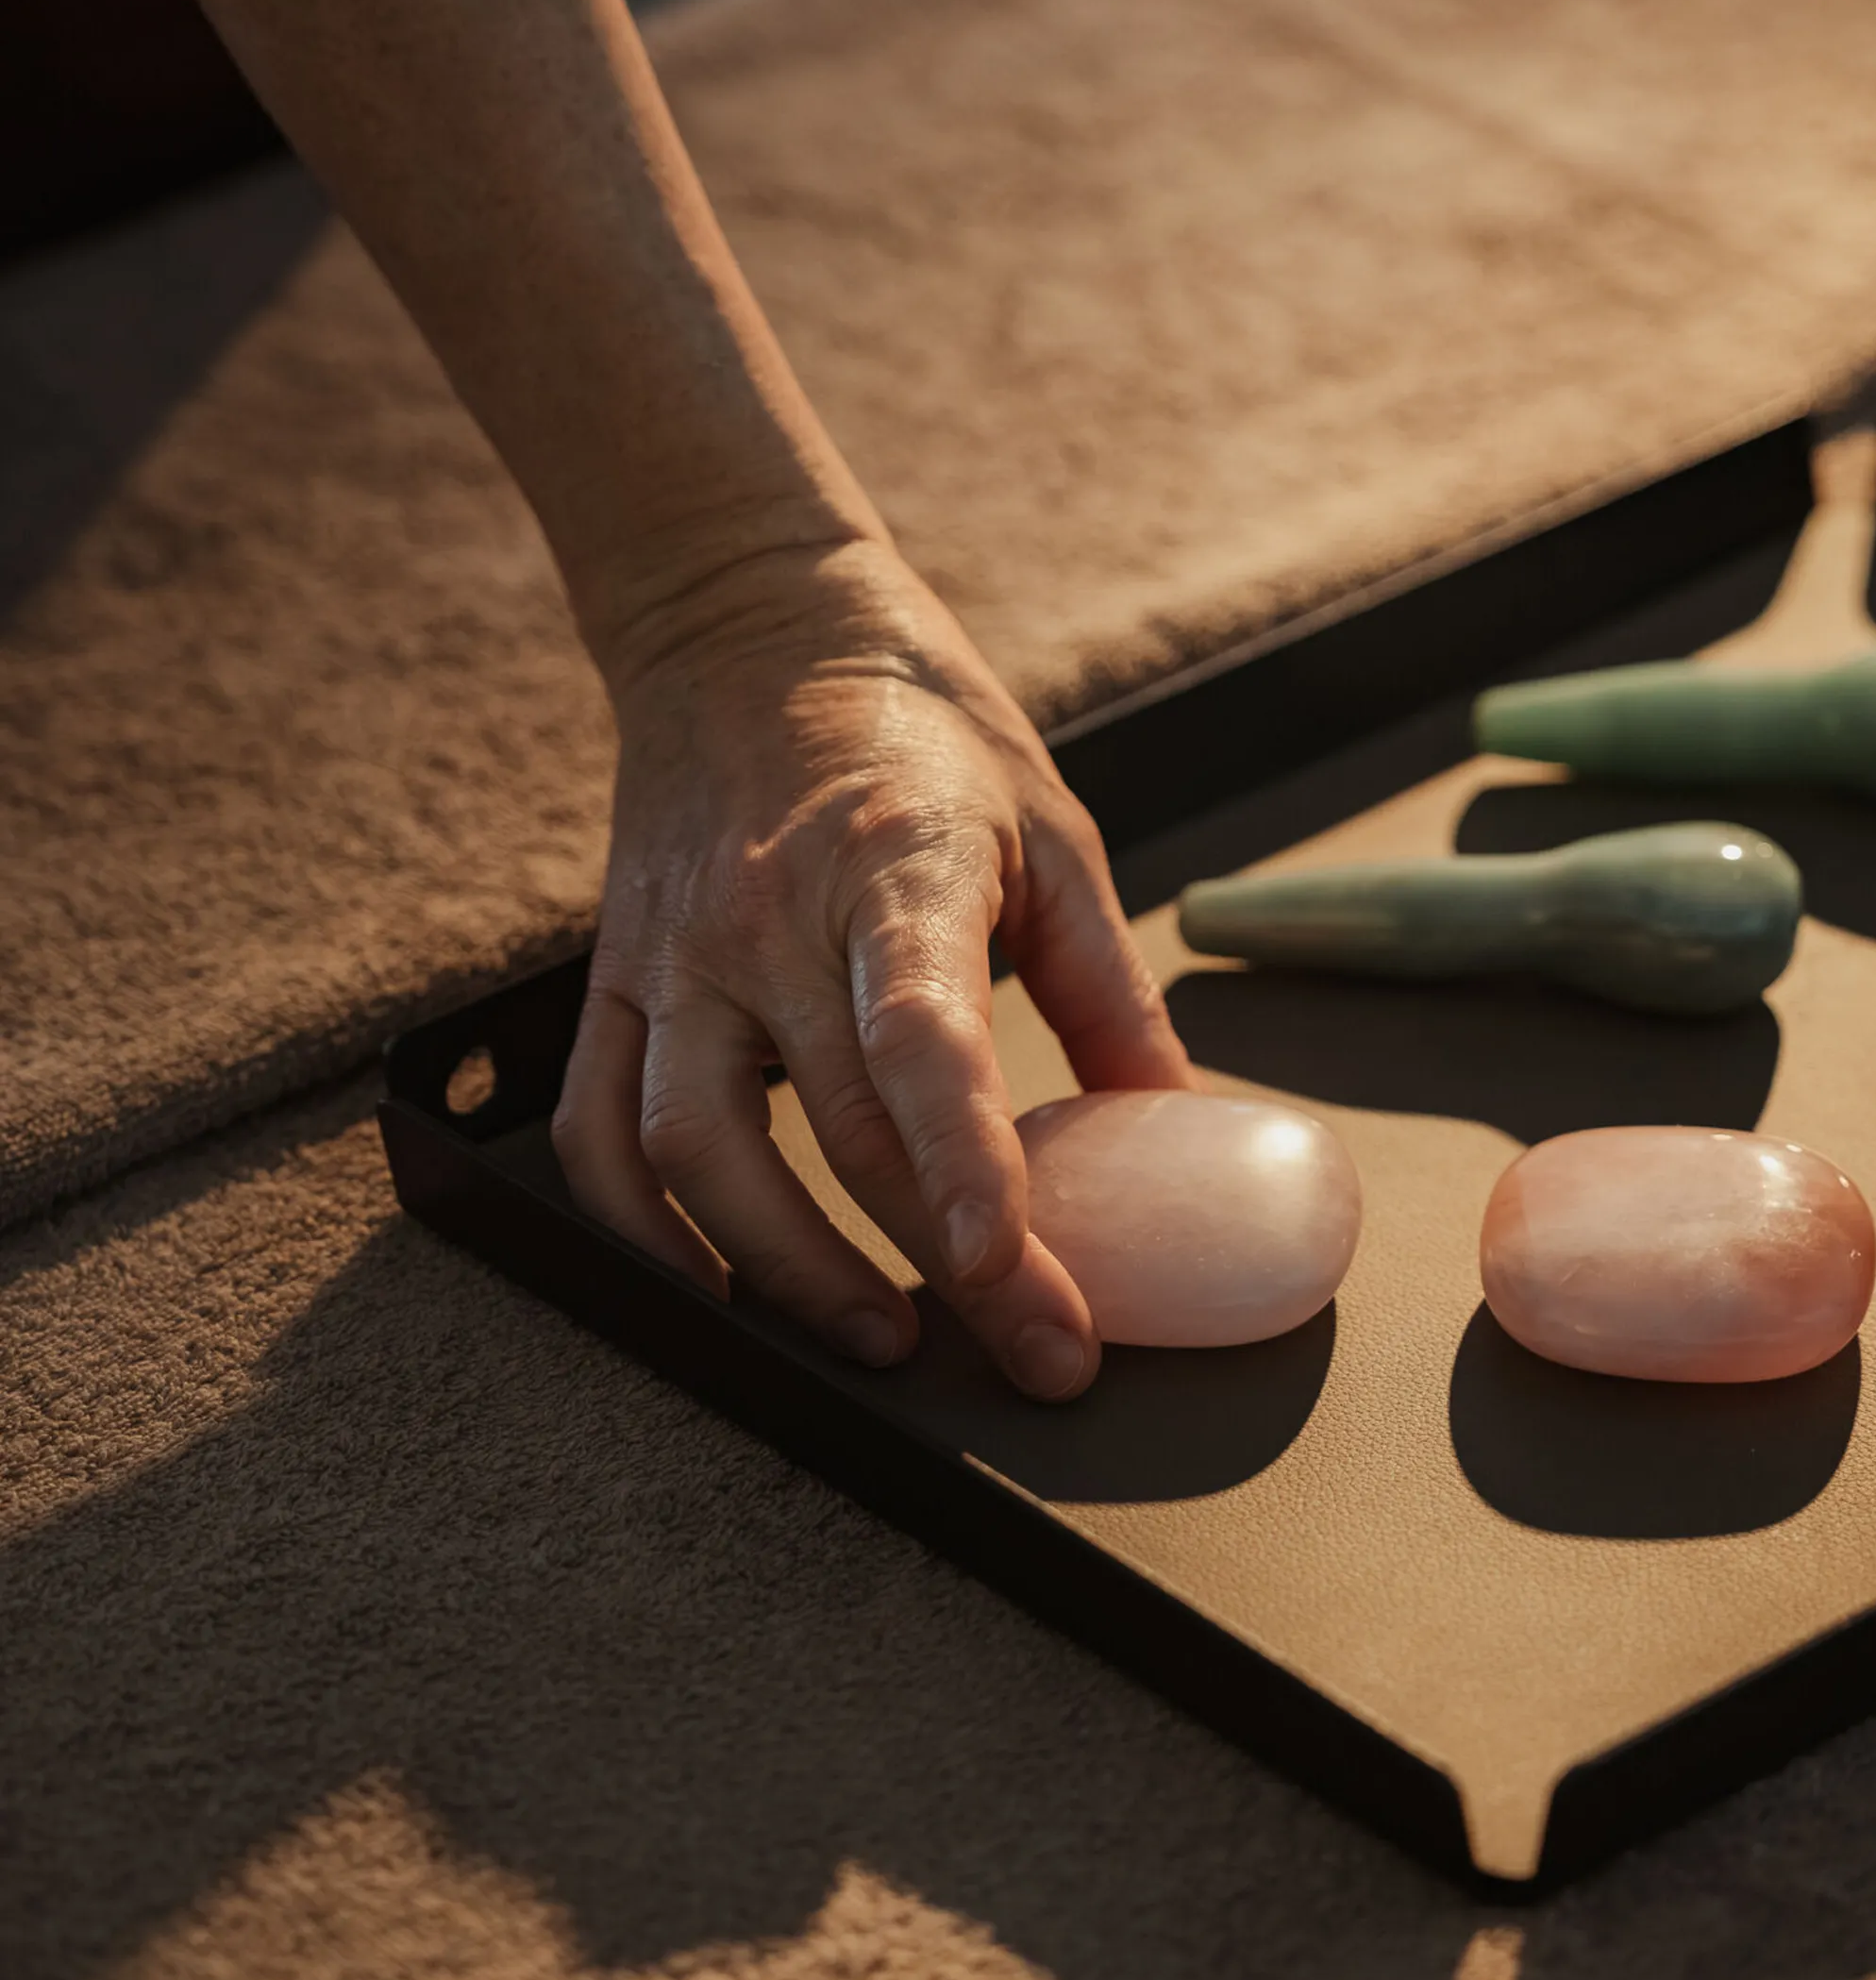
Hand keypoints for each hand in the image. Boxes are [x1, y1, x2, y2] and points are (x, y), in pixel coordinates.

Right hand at [552, 534, 1193, 1398]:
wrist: (746, 623)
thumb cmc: (916, 726)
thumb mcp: (1050, 829)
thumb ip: (1107, 987)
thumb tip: (1173, 1125)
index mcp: (894, 865)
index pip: (921, 1036)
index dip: (964, 1165)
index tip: (1014, 1272)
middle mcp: (767, 918)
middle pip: (842, 1129)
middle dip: (944, 1268)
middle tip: (1035, 1356)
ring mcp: (674, 954)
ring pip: (699, 1150)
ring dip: (786, 1270)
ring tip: (881, 1336)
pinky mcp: (610, 978)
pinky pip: (598, 1130)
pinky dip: (645, 1232)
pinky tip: (717, 1291)